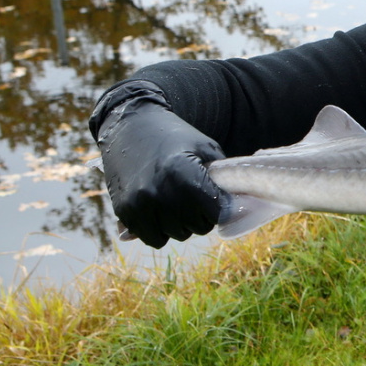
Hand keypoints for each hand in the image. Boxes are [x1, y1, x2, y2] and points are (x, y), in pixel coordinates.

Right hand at [91, 82, 226, 247]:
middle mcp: (160, 191)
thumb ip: (224, 179)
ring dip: (181, 224)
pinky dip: (160, 230)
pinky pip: (153, 239)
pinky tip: (161, 212)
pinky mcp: (124, 211)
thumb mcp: (207, 149)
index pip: (215, 214)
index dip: (219, 207)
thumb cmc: (176, 138)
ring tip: (177, 202)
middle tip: (194, 198)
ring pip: (176, 235)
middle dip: (201, 216)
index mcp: (184, 174)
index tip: (214, 197)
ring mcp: (139, 203)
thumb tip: (241, 208)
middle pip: (196, 227)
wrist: (131, 127)